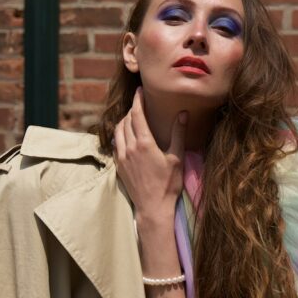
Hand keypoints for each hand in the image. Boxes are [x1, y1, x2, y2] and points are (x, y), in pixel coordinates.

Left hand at [113, 88, 185, 221]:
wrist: (153, 208)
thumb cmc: (168, 184)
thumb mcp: (177, 158)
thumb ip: (178, 134)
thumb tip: (183, 114)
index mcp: (144, 143)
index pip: (137, 114)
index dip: (138, 100)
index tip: (140, 90)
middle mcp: (129, 147)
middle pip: (126, 120)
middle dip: (132, 109)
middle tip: (139, 102)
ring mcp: (121, 157)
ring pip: (118, 131)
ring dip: (124, 121)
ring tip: (132, 117)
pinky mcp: (118, 166)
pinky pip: (115, 144)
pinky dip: (119, 134)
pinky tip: (126, 136)